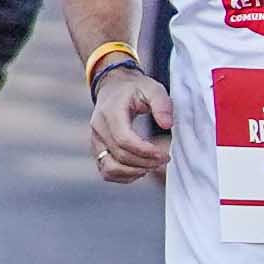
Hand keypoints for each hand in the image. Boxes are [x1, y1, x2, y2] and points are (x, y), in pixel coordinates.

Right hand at [90, 64, 174, 184]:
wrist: (114, 88)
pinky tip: (141, 168)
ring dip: (133, 172)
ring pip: (109, 168)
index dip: (145, 151)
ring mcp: (95, 141)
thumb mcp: (153, 88)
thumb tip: (167, 125)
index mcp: (110, 112)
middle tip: (165, 159)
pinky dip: (124, 175)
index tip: (165, 154)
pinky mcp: (98, 150)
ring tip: (153, 165)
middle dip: (145, 162)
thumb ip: (162, 104)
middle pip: (119, 156)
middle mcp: (98, 128)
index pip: (124, 139)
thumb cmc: (135, 89)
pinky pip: (106, 171)